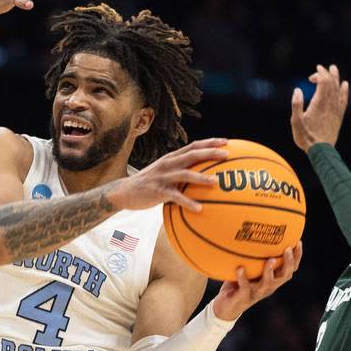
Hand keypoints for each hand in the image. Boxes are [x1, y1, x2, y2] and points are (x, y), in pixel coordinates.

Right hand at [107, 138, 228, 211]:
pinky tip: (199, 209)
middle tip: (226, 155)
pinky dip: (188, 202)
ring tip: (216, 182)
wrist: (124, 192)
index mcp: (171, 158)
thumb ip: (179, 171)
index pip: (193, 146)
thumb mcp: (163, 172)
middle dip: (210, 153)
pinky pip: (175, 197)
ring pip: (185, 174)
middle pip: (192, 155)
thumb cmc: (148, 184)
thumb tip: (201, 176)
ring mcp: (162, 177)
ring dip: (201, 178)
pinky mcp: (157, 192)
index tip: (226, 142)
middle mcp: (168, 164)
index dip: (209, 142)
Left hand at [212, 242, 302, 320]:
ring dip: (269, 271)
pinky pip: (245, 287)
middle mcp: (268, 287)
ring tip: (270, 260)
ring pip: (268, 283)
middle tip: (287, 249)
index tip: (298, 242)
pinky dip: (242, 278)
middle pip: (285, 276)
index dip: (296, 257)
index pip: (290, 269)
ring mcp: (256, 293)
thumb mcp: (249, 270)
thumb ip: (253, 258)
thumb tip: (253, 233)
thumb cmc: (238, 285)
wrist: (225, 308)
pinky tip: (240, 268)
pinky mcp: (243, 298)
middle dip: (288, 263)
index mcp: (272, 280)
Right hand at [290, 64, 348, 151]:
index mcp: (318, 103)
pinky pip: (344, 100)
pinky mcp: (339, 116)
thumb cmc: (306, 137)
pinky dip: (344, 91)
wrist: (321, 151)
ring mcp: (335, 109)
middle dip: (326, 73)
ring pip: (338, 89)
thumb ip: (296, 104)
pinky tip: (345, 85)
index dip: (319, 74)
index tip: (313, 73)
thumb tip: (298, 89)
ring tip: (334, 69)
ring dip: (336, 78)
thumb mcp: (295, 121)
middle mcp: (329, 104)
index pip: (323, 82)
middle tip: (321, 68)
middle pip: (331, 83)